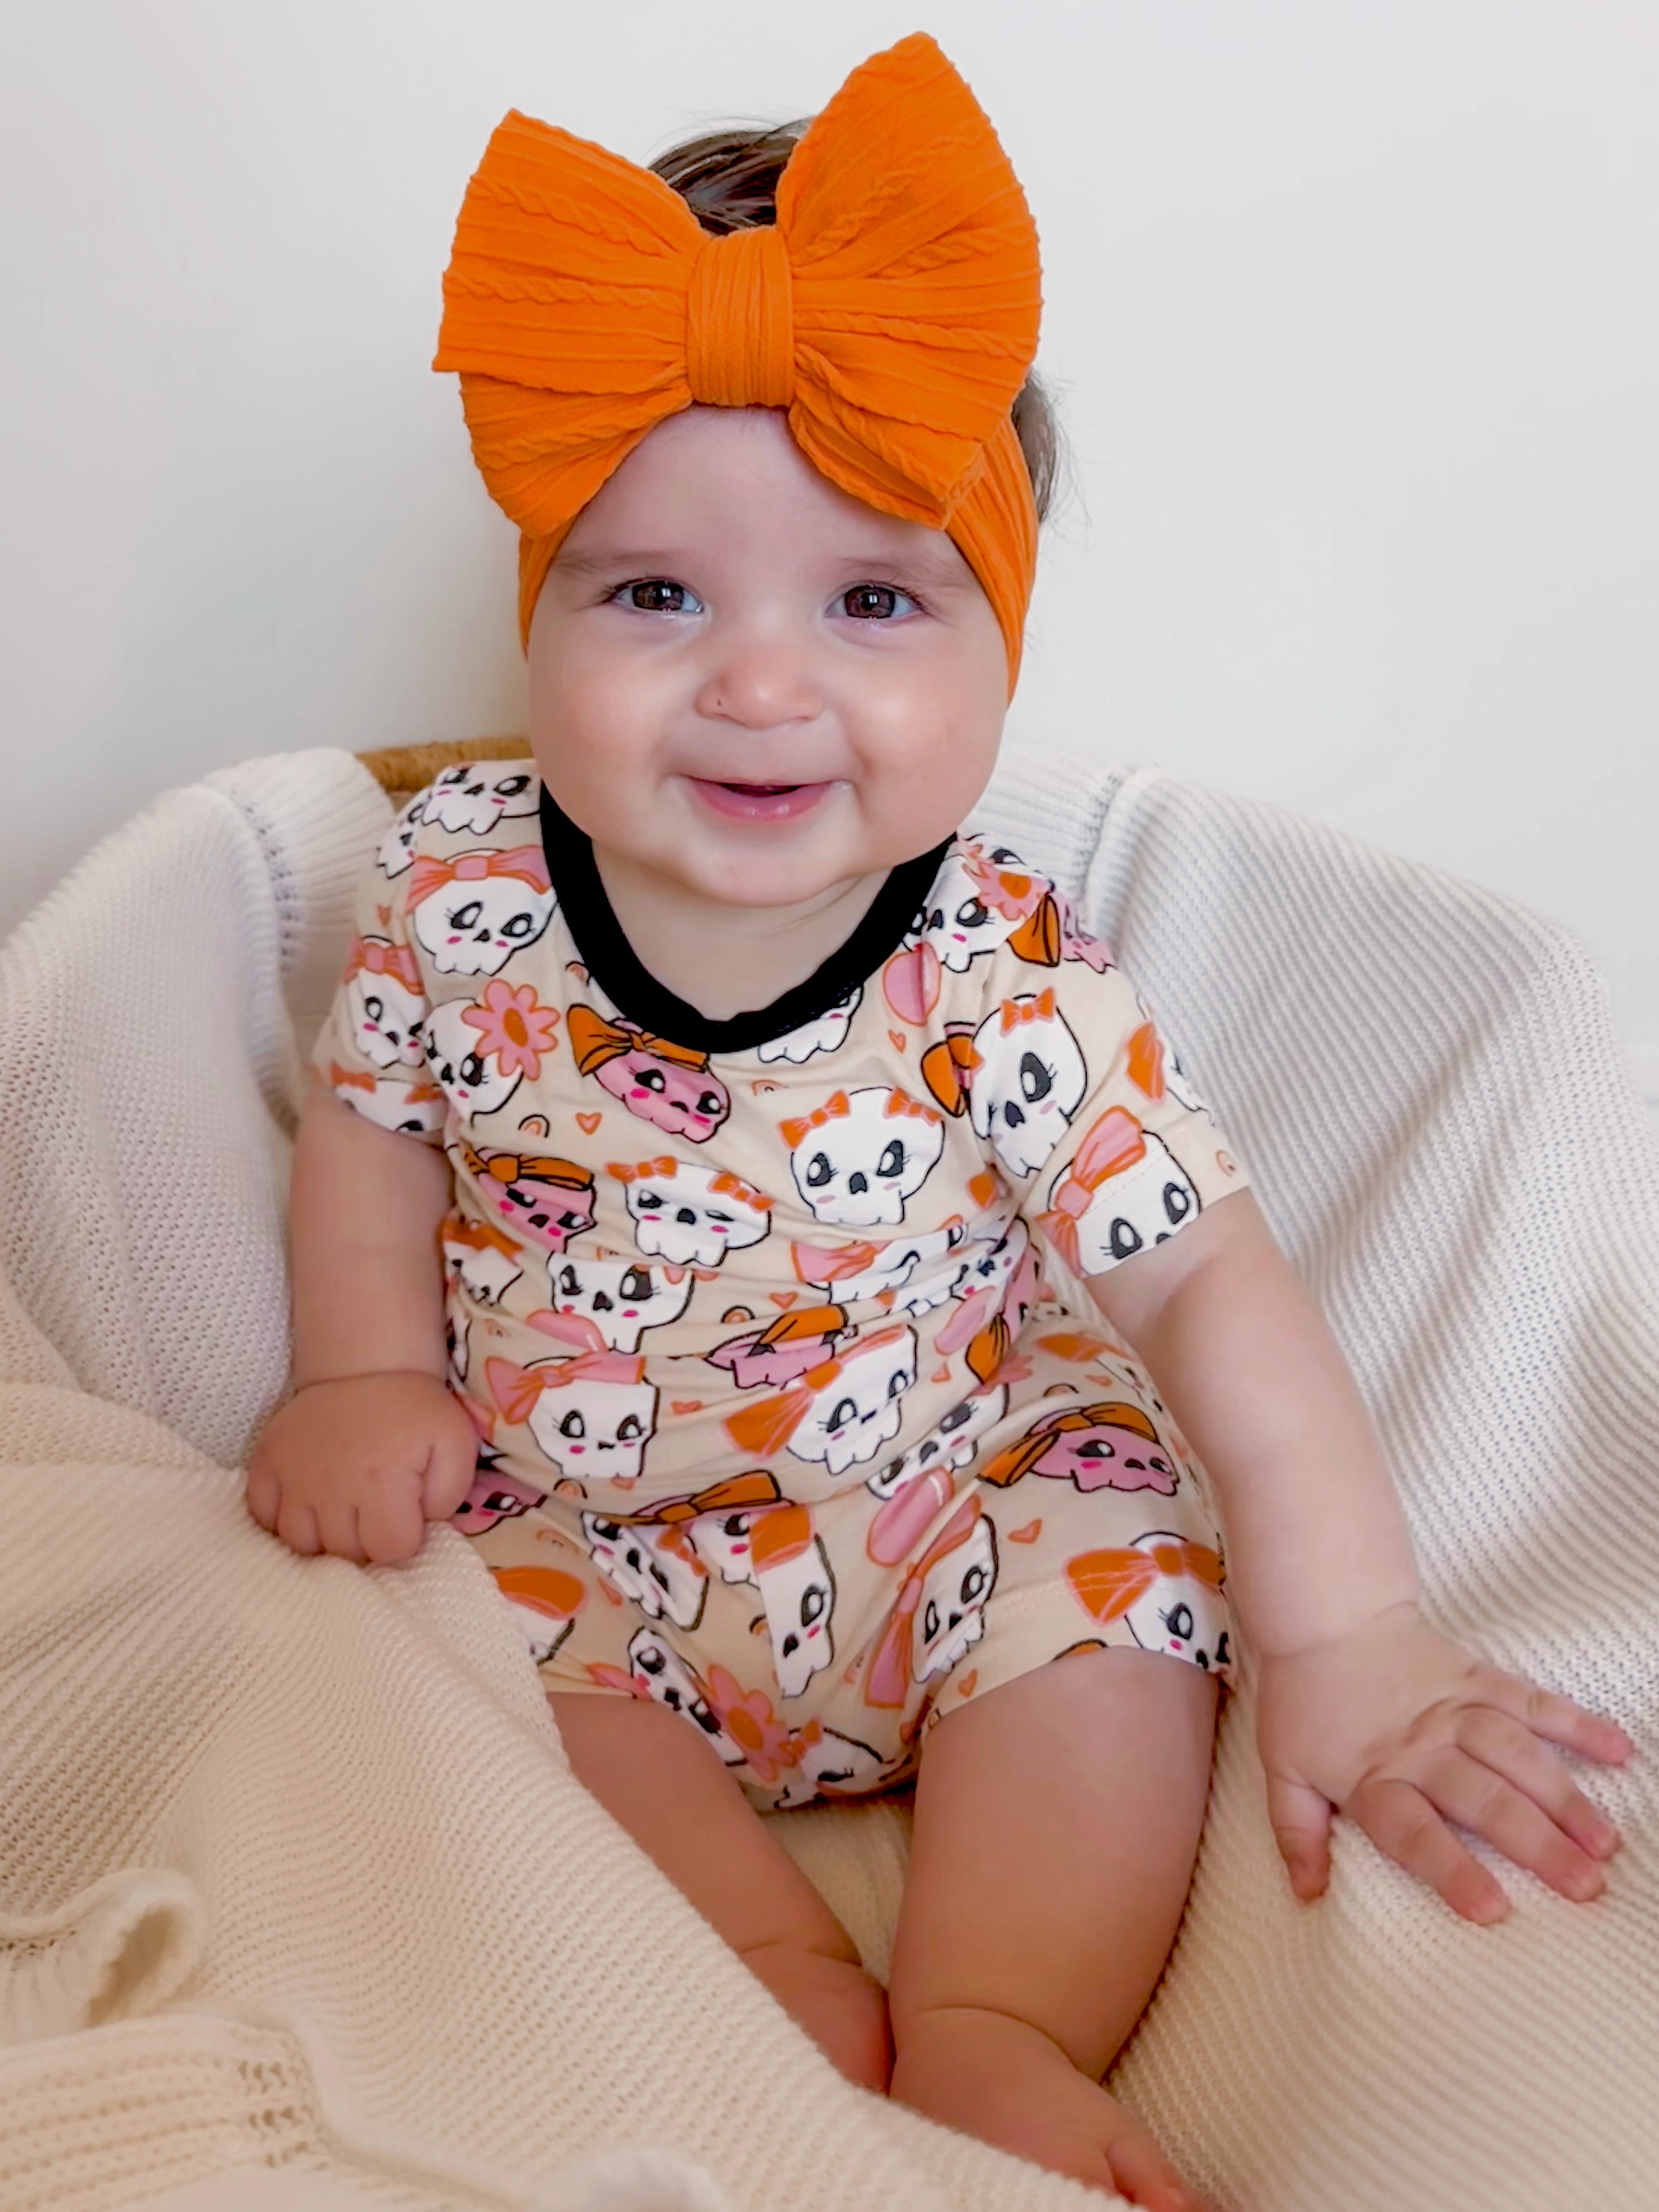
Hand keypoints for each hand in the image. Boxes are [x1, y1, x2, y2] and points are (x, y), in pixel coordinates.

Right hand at [246, 1371, 478, 1564]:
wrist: (365, 1365)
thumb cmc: (414, 1409)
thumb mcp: (456, 1443)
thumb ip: (449, 1495)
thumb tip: (425, 1527)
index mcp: (382, 1481)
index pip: (390, 1550)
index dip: (404, 1538)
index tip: (406, 1514)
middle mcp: (332, 1485)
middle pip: (345, 1552)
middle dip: (366, 1540)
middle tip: (376, 1510)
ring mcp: (293, 1475)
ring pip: (300, 1543)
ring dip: (324, 1537)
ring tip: (342, 1513)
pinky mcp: (266, 1462)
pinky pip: (262, 1515)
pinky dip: (281, 1519)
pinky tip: (306, 1505)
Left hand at [1255, 1600, 1631, 1922]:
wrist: (1324, 1613)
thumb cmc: (1302, 1697)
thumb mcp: (1281, 1767)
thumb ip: (1297, 1831)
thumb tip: (1308, 1894)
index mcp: (1372, 1776)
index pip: (1413, 1831)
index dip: (1451, 1869)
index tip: (1494, 1908)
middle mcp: (1420, 1746)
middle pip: (1482, 1799)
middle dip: (1536, 1844)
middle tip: (1585, 1887)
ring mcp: (1454, 1709)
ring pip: (1516, 1755)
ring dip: (1564, 1797)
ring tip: (1604, 1841)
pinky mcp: (1479, 1677)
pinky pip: (1532, 1701)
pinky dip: (1576, 1723)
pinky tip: (1617, 1748)